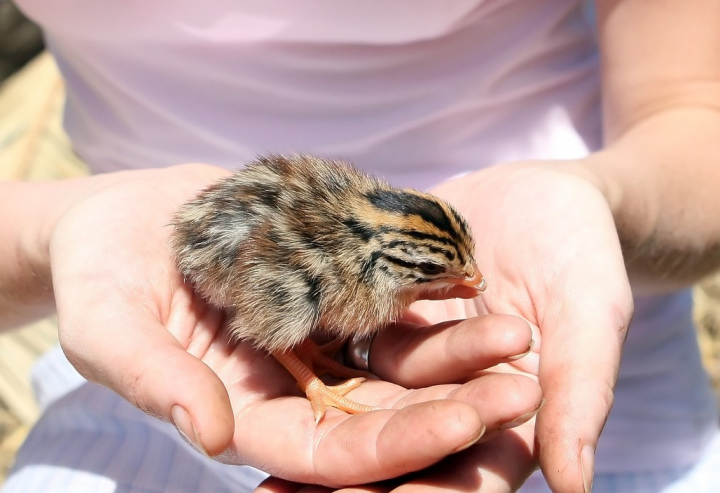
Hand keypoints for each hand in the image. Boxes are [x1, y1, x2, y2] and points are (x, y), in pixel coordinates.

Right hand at [48, 164, 542, 485]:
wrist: (124, 217)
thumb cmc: (98, 274)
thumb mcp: (108, 325)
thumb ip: (154, 379)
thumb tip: (206, 436)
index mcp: (244, 416)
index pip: (328, 453)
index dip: (393, 447)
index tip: (462, 425)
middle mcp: (292, 387)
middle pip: (381, 413)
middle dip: (452, 406)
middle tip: (524, 387)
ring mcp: (315, 339)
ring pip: (396, 360)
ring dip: (458, 353)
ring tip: (518, 336)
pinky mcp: (329, 289)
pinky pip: (387, 299)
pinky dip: (430, 295)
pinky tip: (479, 283)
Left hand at [261, 159, 633, 491]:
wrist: (543, 191)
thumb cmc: (582, 252)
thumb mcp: (590, 315)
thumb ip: (581, 392)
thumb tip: (576, 486)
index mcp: (506, 422)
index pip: (469, 475)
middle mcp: (448, 402)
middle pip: (399, 454)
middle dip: (351, 481)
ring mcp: (406, 364)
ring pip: (356, 410)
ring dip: (312, 441)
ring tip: (255, 466)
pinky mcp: (375, 320)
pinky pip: (337, 347)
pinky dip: (303, 365)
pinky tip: (255, 377)